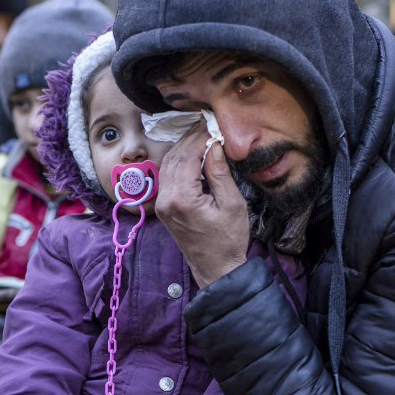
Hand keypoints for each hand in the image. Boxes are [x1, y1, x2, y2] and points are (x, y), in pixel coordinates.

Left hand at [156, 125, 249, 287]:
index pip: (188, 156)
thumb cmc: (229, 240)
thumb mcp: (232, 204)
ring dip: (182, 148)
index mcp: (182, 198)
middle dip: (190, 139)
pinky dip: (178, 161)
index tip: (211, 125)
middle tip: (205, 125)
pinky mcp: (164, 208)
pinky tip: (191, 154)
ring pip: (167, 165)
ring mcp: (162, 204)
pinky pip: (167, 176)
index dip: (200, 138)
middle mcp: (166, 199)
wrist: (216, 269)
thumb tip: (214, 146)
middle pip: (174, 157)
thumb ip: (220, 173)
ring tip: (199, 135)